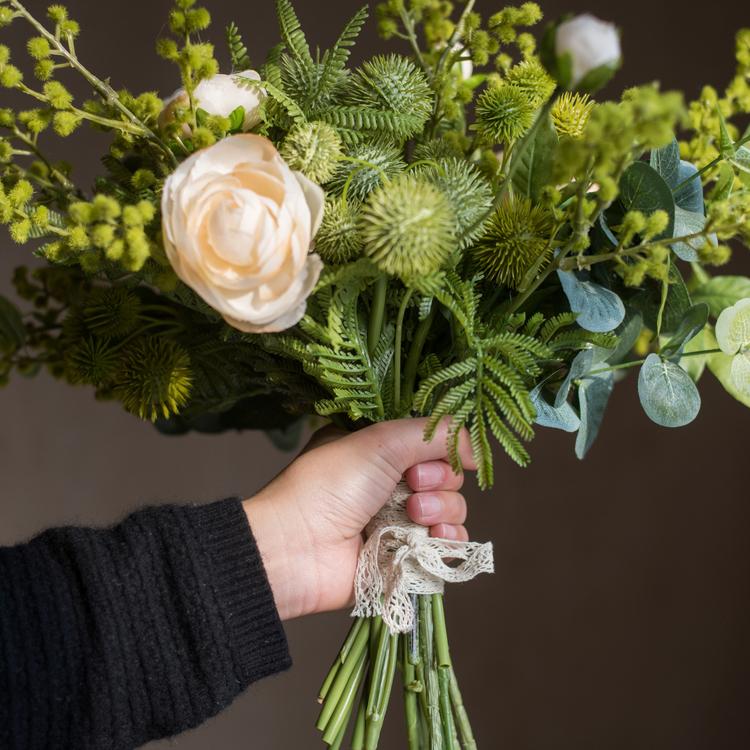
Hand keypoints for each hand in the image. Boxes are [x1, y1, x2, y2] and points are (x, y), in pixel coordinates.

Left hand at [244, 418, 475, 620]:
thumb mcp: (382, 440)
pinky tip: (432, 538)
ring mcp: (398, 520)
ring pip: (452, 509)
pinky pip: (448, 545)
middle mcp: (390, 481)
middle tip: (411, 486)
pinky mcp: (404, 556)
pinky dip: (448, 540)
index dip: (439, 447)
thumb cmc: (329, 485)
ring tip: (413, 515)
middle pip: (447, 475)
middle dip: (438, 480)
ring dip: (442, 510)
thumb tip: (478, 448)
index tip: (427, 454)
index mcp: (379, 448)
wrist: (296, 548)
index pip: (432, 441)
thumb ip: (435, 434)